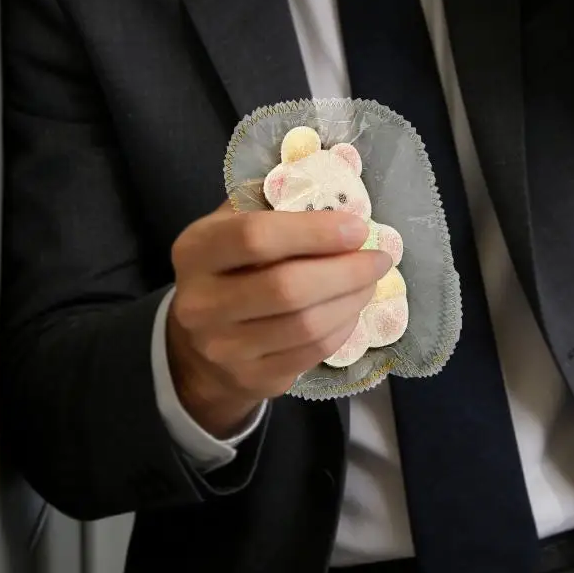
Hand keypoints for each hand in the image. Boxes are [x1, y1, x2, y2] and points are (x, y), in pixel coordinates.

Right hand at [165, 202, 391, 437]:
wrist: (200, 344)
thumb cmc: (230, 267)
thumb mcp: (231, 225)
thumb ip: (271, 205)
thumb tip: (336, 194)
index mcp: (195, 250)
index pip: (255, 237)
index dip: (314, 231)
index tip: (357, 228)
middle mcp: (200, 303)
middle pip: (287, 288)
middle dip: (345, 271)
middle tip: (378, 258)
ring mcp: (224, 348)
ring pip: (306, 325)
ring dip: (352, 300)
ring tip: (370, 281)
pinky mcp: (252, 378)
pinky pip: (312, 352)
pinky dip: (343, 327)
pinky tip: (351, 308)